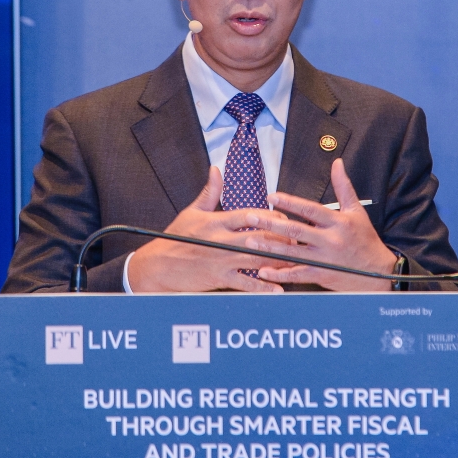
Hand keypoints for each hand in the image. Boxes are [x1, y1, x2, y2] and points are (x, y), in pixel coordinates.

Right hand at [127, 166, 288, 292]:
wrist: (158, 265)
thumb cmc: (175, 238)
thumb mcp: (192, 212)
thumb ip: (210, 192)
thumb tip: (216, 169)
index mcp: (217, 221)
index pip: (251, 214)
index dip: (272, 216)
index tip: (286, 219)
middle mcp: (222, 239)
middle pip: (260, 236)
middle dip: (282, 239)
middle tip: (299, 240)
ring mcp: (221, 260)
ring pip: (257, 259)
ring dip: (279, 260)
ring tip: (297, 261)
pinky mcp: (219, 278)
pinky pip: (246, 283)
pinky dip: (264, 286)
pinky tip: (279, 287)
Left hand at [242, 159, 397, 290]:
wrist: (380, 273)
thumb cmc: (366, 240)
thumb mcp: (357, 211)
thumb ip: (344, 187)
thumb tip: (337, 163)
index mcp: (338, 222)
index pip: (310, 209)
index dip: (290, 202)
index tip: (271, 197)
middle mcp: (330, 240)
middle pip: (296, 230)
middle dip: (271, 224)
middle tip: (251, 217)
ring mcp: (325, 260)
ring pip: (293, 253)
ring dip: (270, 248)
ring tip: (250, 242)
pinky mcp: (323, 276)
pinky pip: (298, 275)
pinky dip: (280, 274)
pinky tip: (263, 270)